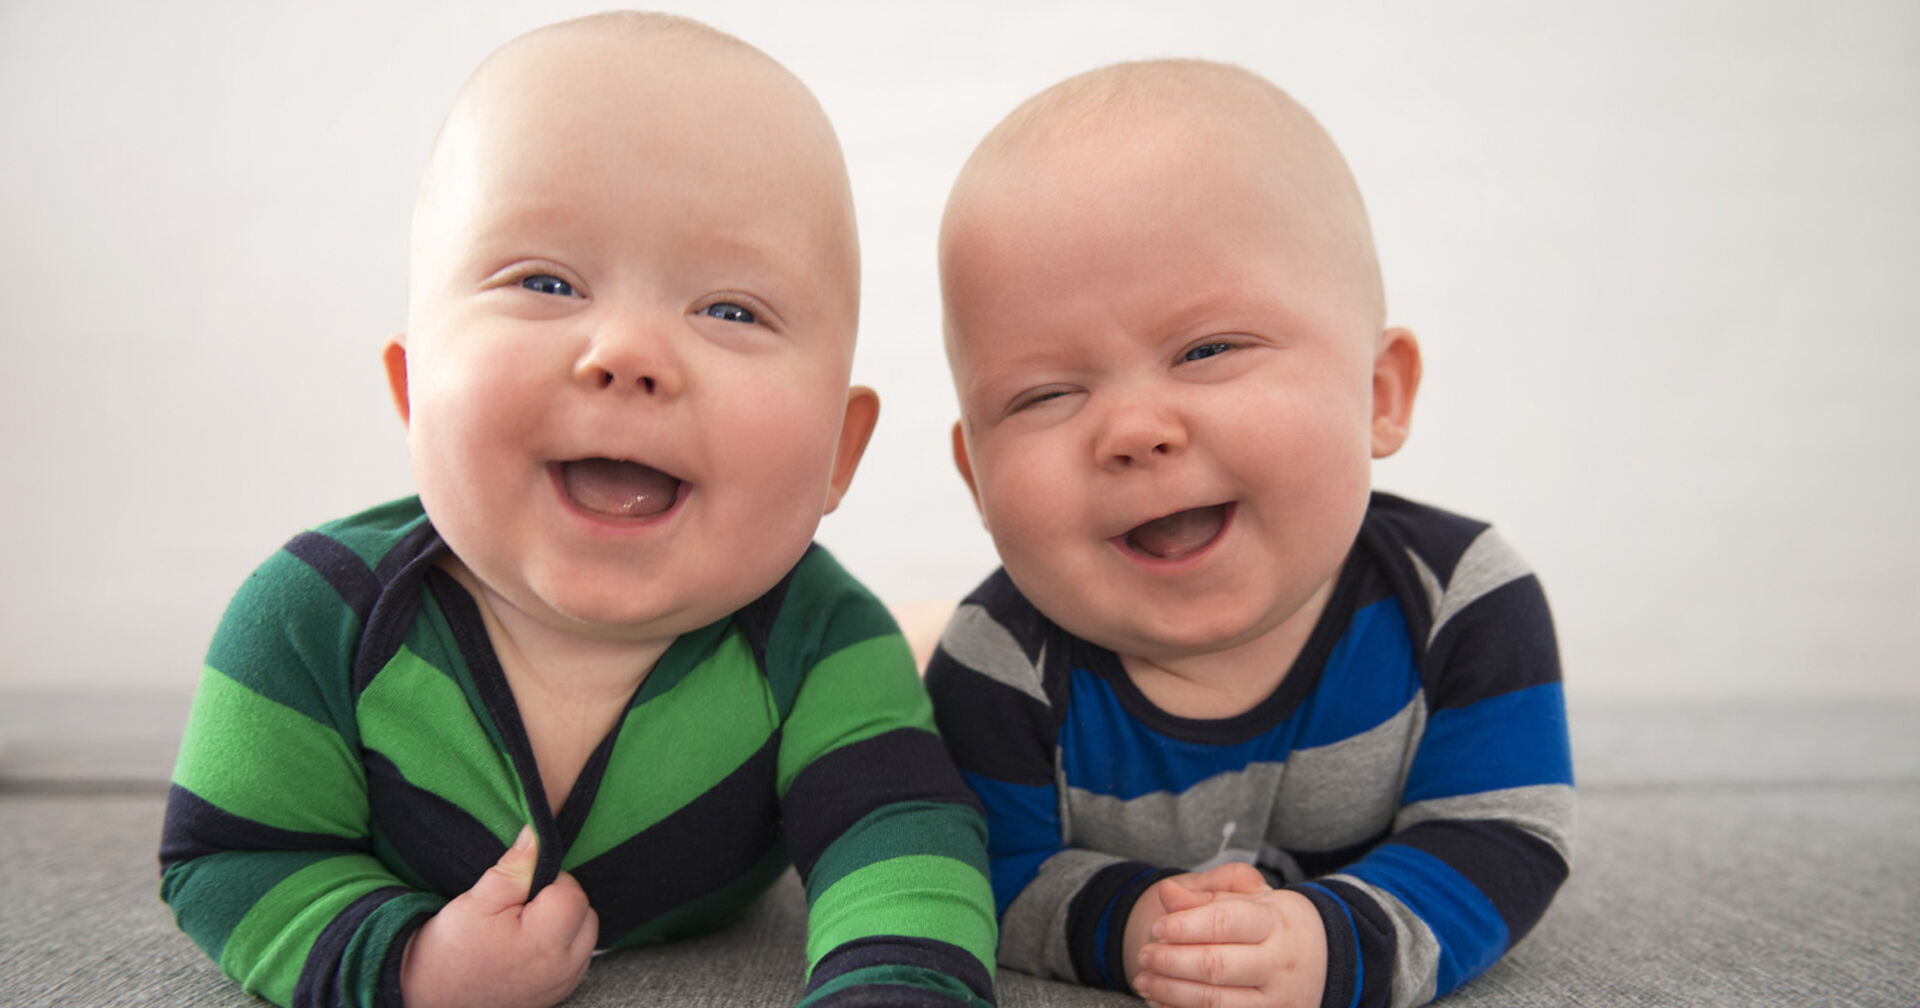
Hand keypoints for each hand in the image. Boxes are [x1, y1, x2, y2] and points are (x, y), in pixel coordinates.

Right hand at [400, 825, 598, 1007]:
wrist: (434, 997)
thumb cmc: (451, 951)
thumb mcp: (477, 900)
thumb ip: (515, 867)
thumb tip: (537, 834)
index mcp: (543, 944)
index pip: (571, 892)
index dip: (548, 880)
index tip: (520, 889)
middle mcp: (562, 968)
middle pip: (584, 912)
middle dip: (558, 900)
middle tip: (519, 907)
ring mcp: (564, 983)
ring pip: (584, 934)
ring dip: (563, 922)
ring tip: (523, 925)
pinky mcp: (561, 992)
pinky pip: (577, 956)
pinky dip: (561, 945)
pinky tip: (530, 944)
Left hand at [1129, 862, 1325, 1007]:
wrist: (1323, 956)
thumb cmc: (1275, 923)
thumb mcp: (1248, 899)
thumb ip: (1206, 894)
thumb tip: (1167, 893)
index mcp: (1276, 922)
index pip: (1224, 922)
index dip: (1183, 926)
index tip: (1156, 928)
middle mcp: (1280, 963)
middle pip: (1215, 966)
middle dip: (1170, 962)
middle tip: (1143, 955)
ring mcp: (1277, 1000)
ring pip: (1215, 1002)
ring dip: (1170, 993)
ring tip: (1144, 980)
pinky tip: (1162, 1002)